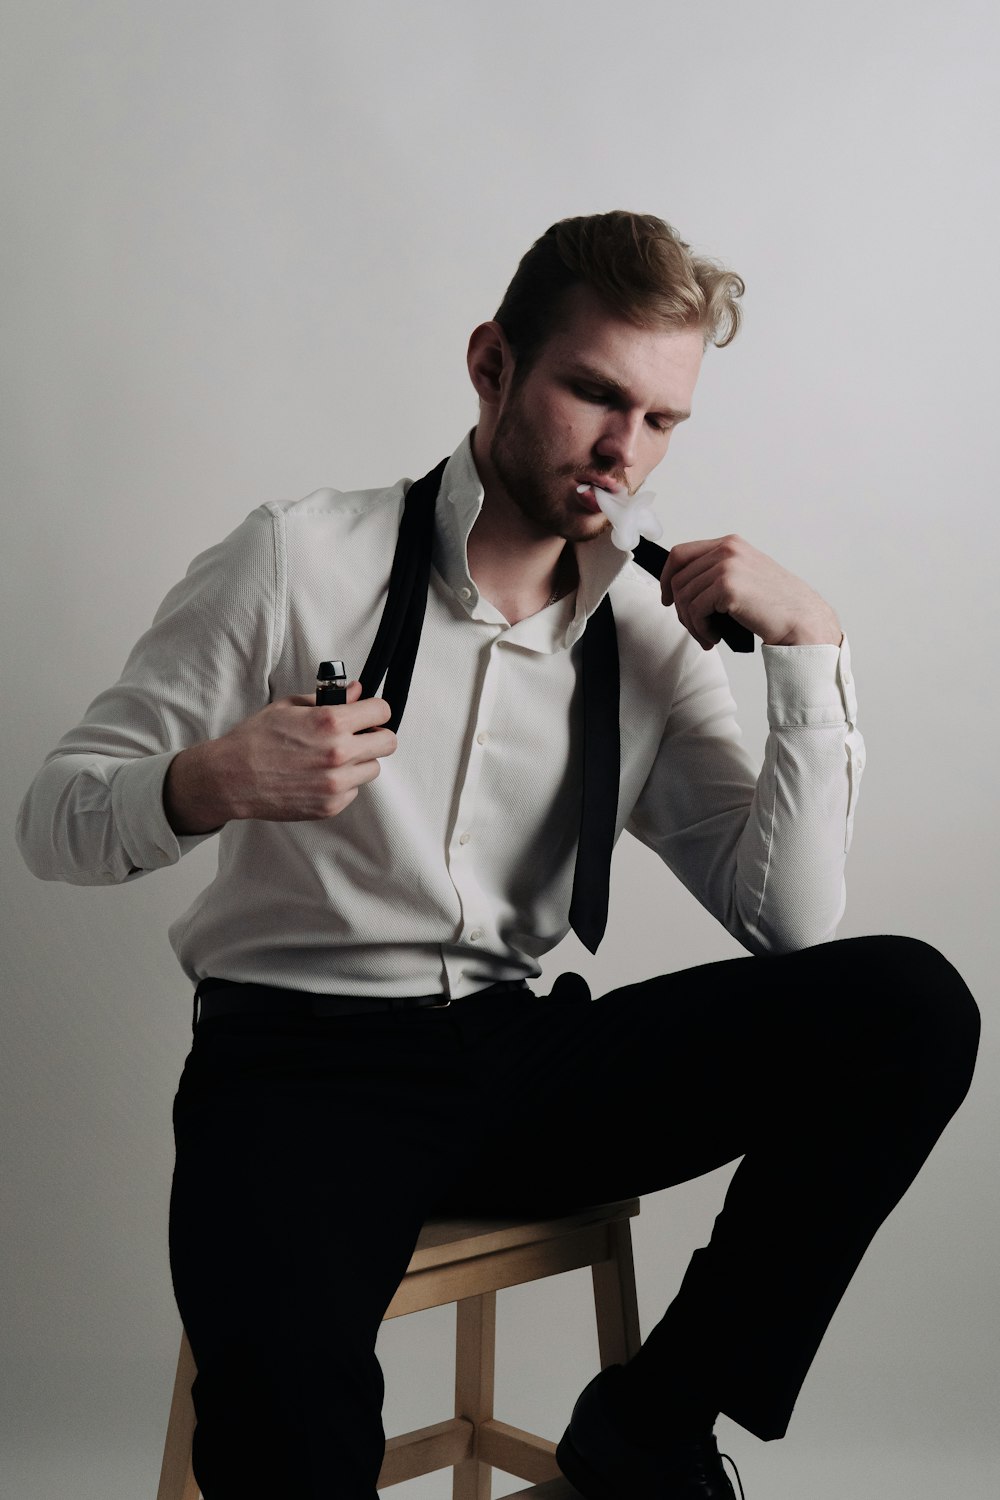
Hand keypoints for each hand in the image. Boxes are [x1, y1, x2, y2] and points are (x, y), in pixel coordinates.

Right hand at [163, 681, 396, 833]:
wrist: (231, 778)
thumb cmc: (255, 739)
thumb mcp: (290, 706)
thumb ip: (329, 698)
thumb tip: (356, 691)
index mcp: (331, 723)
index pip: (382, 711)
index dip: (375, 709)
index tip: (369, 713)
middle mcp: (339, 754)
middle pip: (388, 743)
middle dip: (375, 735)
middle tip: (359, 734)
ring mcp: (336, 783)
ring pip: (373, 769)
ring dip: (360, 761)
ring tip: (333, 757)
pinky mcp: (330, 806)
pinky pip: (353, 790)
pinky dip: (343, 783)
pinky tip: (319, 775)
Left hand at [661, 535, 841, 649]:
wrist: (802, 620)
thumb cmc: (777, 606)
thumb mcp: (745, 577)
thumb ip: (717, 574)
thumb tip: (682, 589)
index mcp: (730, 544)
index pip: (681, 554)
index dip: (667, 578)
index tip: (667, 597)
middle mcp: (727, 550)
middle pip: (678, 578)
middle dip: (680, 609)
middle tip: (694, 627)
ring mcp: (727, 567)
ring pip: (683, 597)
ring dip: (691, 624)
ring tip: (707, 636)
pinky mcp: (727, 588)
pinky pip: (695, 611)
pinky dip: (700, 629)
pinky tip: (714, 637)